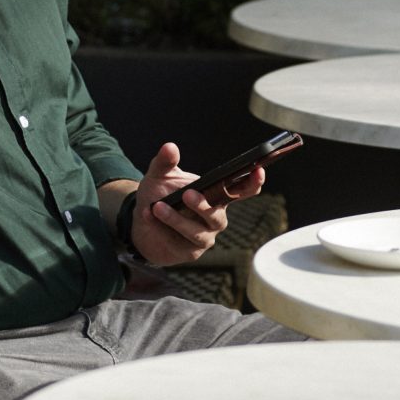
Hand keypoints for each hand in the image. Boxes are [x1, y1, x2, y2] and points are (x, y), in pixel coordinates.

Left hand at [128, 143, 264, 266]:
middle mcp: (215, 218)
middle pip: (218, 216)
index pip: (242, 190)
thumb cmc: (159, 195)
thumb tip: (169, 147)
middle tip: (187, 194)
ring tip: (157, 207)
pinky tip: (148, 217)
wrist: (142, 223)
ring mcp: (204, 237)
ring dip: (177, 219)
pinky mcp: (189, 252)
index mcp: (216, 195)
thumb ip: (165, 162)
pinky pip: (179, 243)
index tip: (258, 170)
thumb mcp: (159, 175)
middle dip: (204, 206)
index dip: (253, 182)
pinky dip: (163, 229)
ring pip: (197, 232)